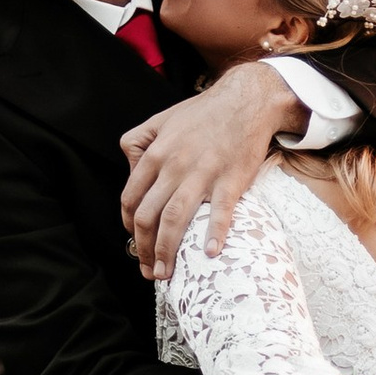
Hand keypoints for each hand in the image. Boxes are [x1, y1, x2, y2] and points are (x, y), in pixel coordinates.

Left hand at [120, 64, 304, 276]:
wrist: (246, 101)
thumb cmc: (204, 113)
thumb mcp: (161, 120)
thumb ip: (138, 144)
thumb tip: (130, 170)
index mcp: (155, 155)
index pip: (131, 199)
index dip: (129, 227)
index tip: (135, 242)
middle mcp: (174, 167)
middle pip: (148, 216)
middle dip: (143, 249)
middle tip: (149, 270)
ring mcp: (202, 174)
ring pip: (175, 219)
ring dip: (166, 251)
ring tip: (166, 273)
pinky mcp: (230, 180)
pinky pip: (219, 212)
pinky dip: (213, 234)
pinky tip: (210, 254)